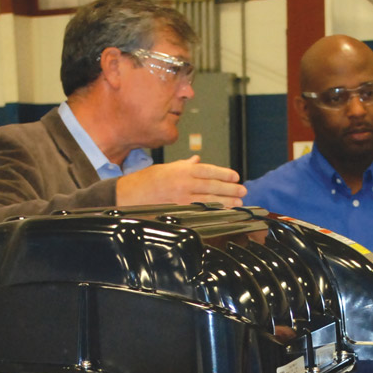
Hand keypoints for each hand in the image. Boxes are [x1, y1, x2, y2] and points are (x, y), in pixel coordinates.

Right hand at [116, 155, 245, 206]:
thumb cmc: (146, 181)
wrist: (129, 195)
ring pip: (209, 199)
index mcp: (182, 170)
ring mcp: (182, 198)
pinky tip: (223, 212)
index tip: (236, 176)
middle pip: (212, 185)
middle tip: (243, 190)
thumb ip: (184, 165)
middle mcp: (184, 182)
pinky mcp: (178, 210)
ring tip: (239, 202)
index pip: (208, 170)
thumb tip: (197, 160)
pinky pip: (200, 210)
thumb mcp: (166, 168)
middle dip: (230, 188)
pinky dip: (213, 211)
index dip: (224, 173)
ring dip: (226, 201)